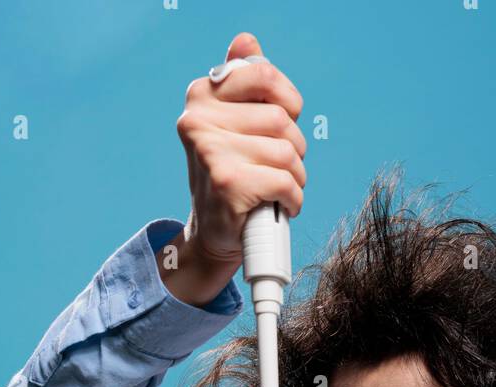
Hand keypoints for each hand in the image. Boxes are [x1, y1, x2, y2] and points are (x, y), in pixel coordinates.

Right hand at [158, 31, 305, 305]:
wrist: (213, 236)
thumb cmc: (229, 175)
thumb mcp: (230, 123)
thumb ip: (240, 82)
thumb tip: (246, 40)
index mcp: (202, 95)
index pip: (264, 74)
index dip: (287, 100)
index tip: (286, 119)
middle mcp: (199, 119)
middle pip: (281, 120)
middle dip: (293, 148)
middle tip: (278, 168)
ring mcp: (212, 151)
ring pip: (288, 153)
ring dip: (295, 177)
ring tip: (277, 189)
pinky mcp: (228, 183)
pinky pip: (287, 182)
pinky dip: (293, 200)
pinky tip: (279, 206)